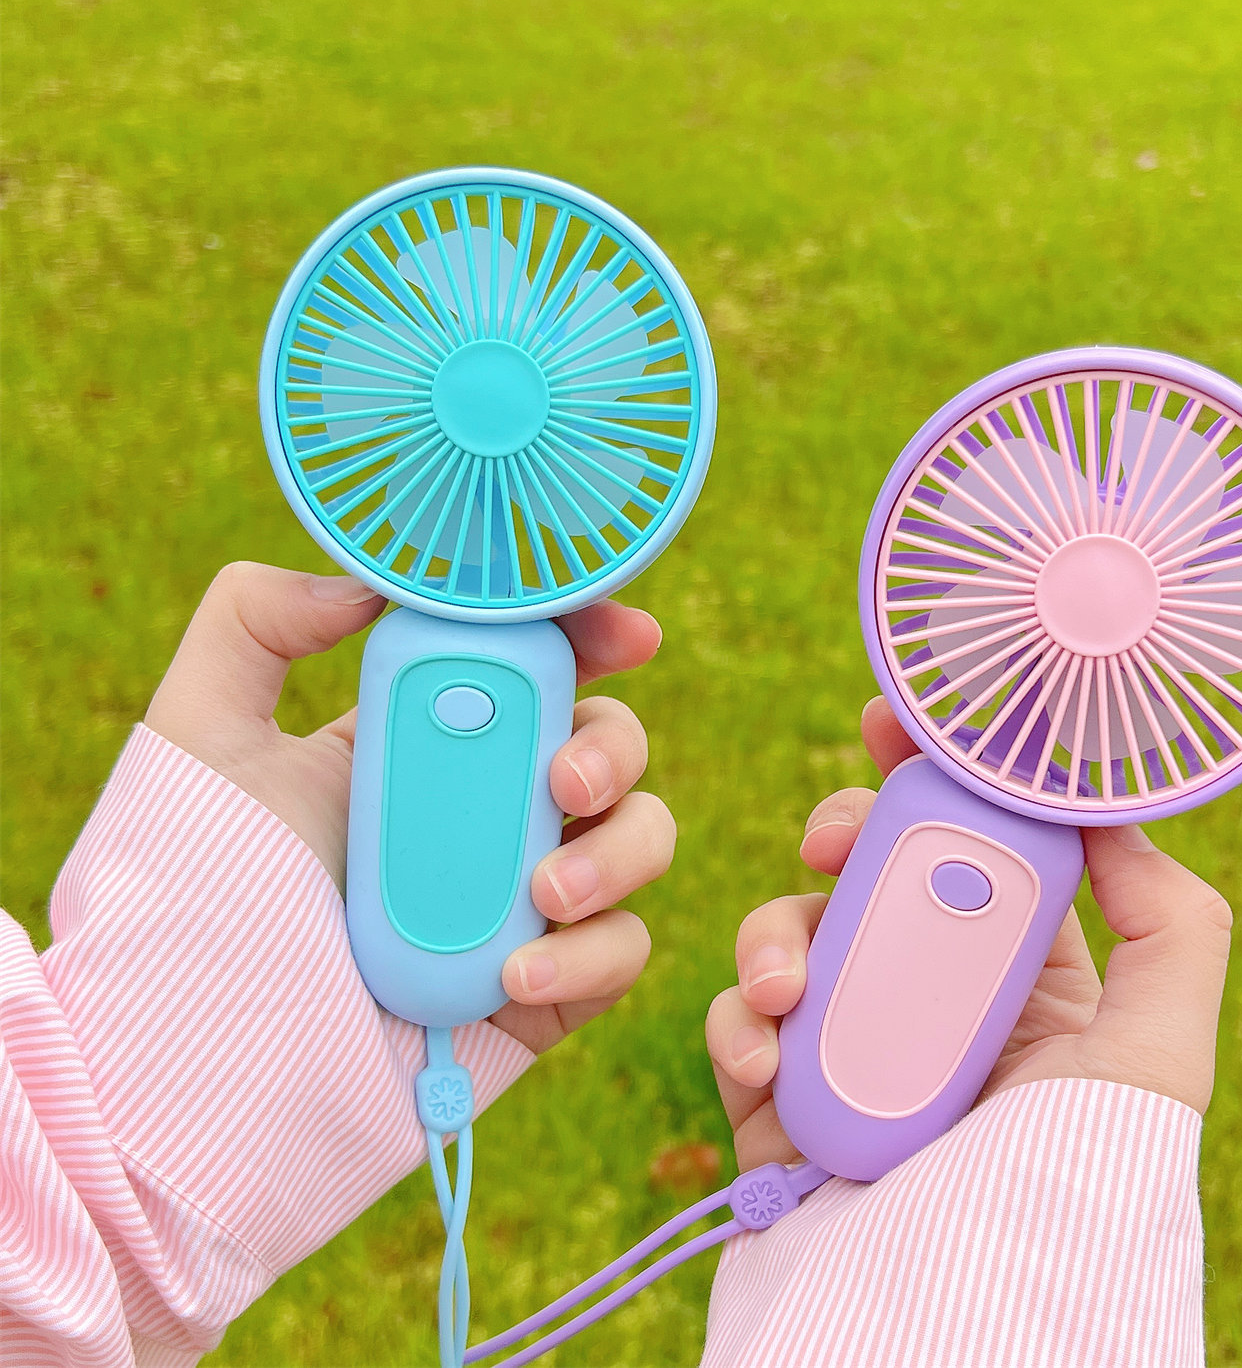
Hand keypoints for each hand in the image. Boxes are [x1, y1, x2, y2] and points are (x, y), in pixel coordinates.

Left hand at [144, 561, 673, 1055]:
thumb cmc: (186, 900)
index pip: (535, 670)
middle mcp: (487, 815)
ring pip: (642, 838)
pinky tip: (515, 972)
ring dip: (618, 850)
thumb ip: (253, 622)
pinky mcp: (547, 991)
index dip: (593, 639)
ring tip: (543, 896)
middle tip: (564, 778)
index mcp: (424, 745)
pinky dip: (591, 953)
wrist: (194, 1070)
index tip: (629, 633)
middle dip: (615, 745)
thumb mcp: (198, 738)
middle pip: (610, 746)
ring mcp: (523, 904)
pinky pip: (624, 950)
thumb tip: (367, 585)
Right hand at [706, 698, 1232, 1169]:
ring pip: (791, 934)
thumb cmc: (1076, 1184)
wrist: (969, 1317)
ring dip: (775, 936)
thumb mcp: (1159, 1051)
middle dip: (839, 835)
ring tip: (785, 990)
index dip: (928, 780)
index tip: (889, 727)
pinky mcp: (782, 1097)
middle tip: (829, 838)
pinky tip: (764, 1053)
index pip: (970, 850)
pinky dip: (738, 1023)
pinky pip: (738, 1024)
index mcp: (1017, 978)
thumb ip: (1169, 923)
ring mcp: (850, 1045)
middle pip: (868, 875)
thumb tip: (1104, 815)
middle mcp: (930, 1000)